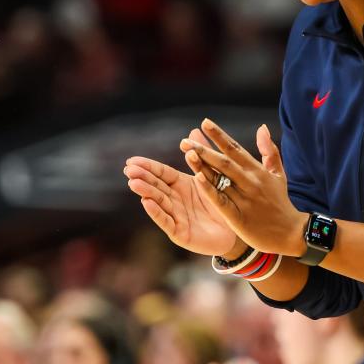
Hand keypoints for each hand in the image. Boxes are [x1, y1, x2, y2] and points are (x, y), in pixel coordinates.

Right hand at [125, 128, 237, 255]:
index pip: (162, 173)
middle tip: (128, 170)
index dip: (147, 167)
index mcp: (181, 185)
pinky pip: (167, 222)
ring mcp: (176, 217)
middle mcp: (175, 200)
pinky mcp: (180, 233)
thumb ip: (202, 156)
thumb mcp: (213, 177)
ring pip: (159, 202)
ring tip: (134, 183)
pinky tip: (147, 202)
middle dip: (142, 178)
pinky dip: (157, 213)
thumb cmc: (222, 203)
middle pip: (156, 186)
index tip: (131, 160)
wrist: (235, 231)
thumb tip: (194, 130)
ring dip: (146, 192)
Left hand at [182, 119, 307, 256]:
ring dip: (203, 165)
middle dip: (204, 149)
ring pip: (221, 179)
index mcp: (257, 170)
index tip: (205, 123)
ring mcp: (245, 199)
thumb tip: (262, 127)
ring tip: (187, 153)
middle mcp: (250, 181)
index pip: (235, 149)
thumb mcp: (278, 174)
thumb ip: (269, 150)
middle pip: (224, 161)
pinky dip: (210, 190)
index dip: (219, 136)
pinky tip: (198, 179)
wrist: (290, 233)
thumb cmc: (280, 202)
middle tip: (185, 141)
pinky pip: (221, 201)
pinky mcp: (239, 217)